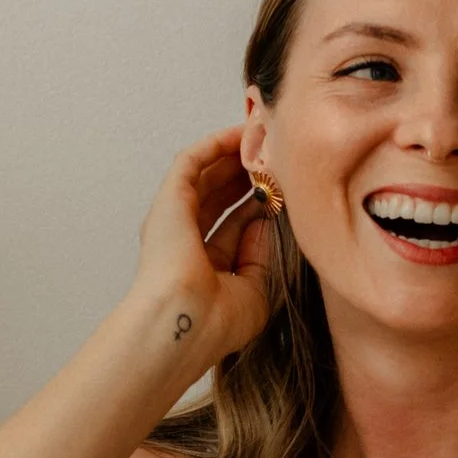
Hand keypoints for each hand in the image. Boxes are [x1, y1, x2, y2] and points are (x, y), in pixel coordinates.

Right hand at [133, 127, 275, 370]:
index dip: (259, 204)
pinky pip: (192, 160)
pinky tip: (243, 133)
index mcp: (203, 266)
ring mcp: (174, 218)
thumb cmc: (216, 322)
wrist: (186, 324)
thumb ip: (262, 255)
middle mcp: (185, 240)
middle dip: (249, 175)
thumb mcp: (255, 290)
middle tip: (278, 157)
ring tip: (265, 137)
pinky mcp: (170, 200)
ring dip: (234, 155)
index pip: (234, 224)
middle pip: (220, 196)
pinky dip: (216, 145)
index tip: (287, 189)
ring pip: (206, 174)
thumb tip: (268, 221)